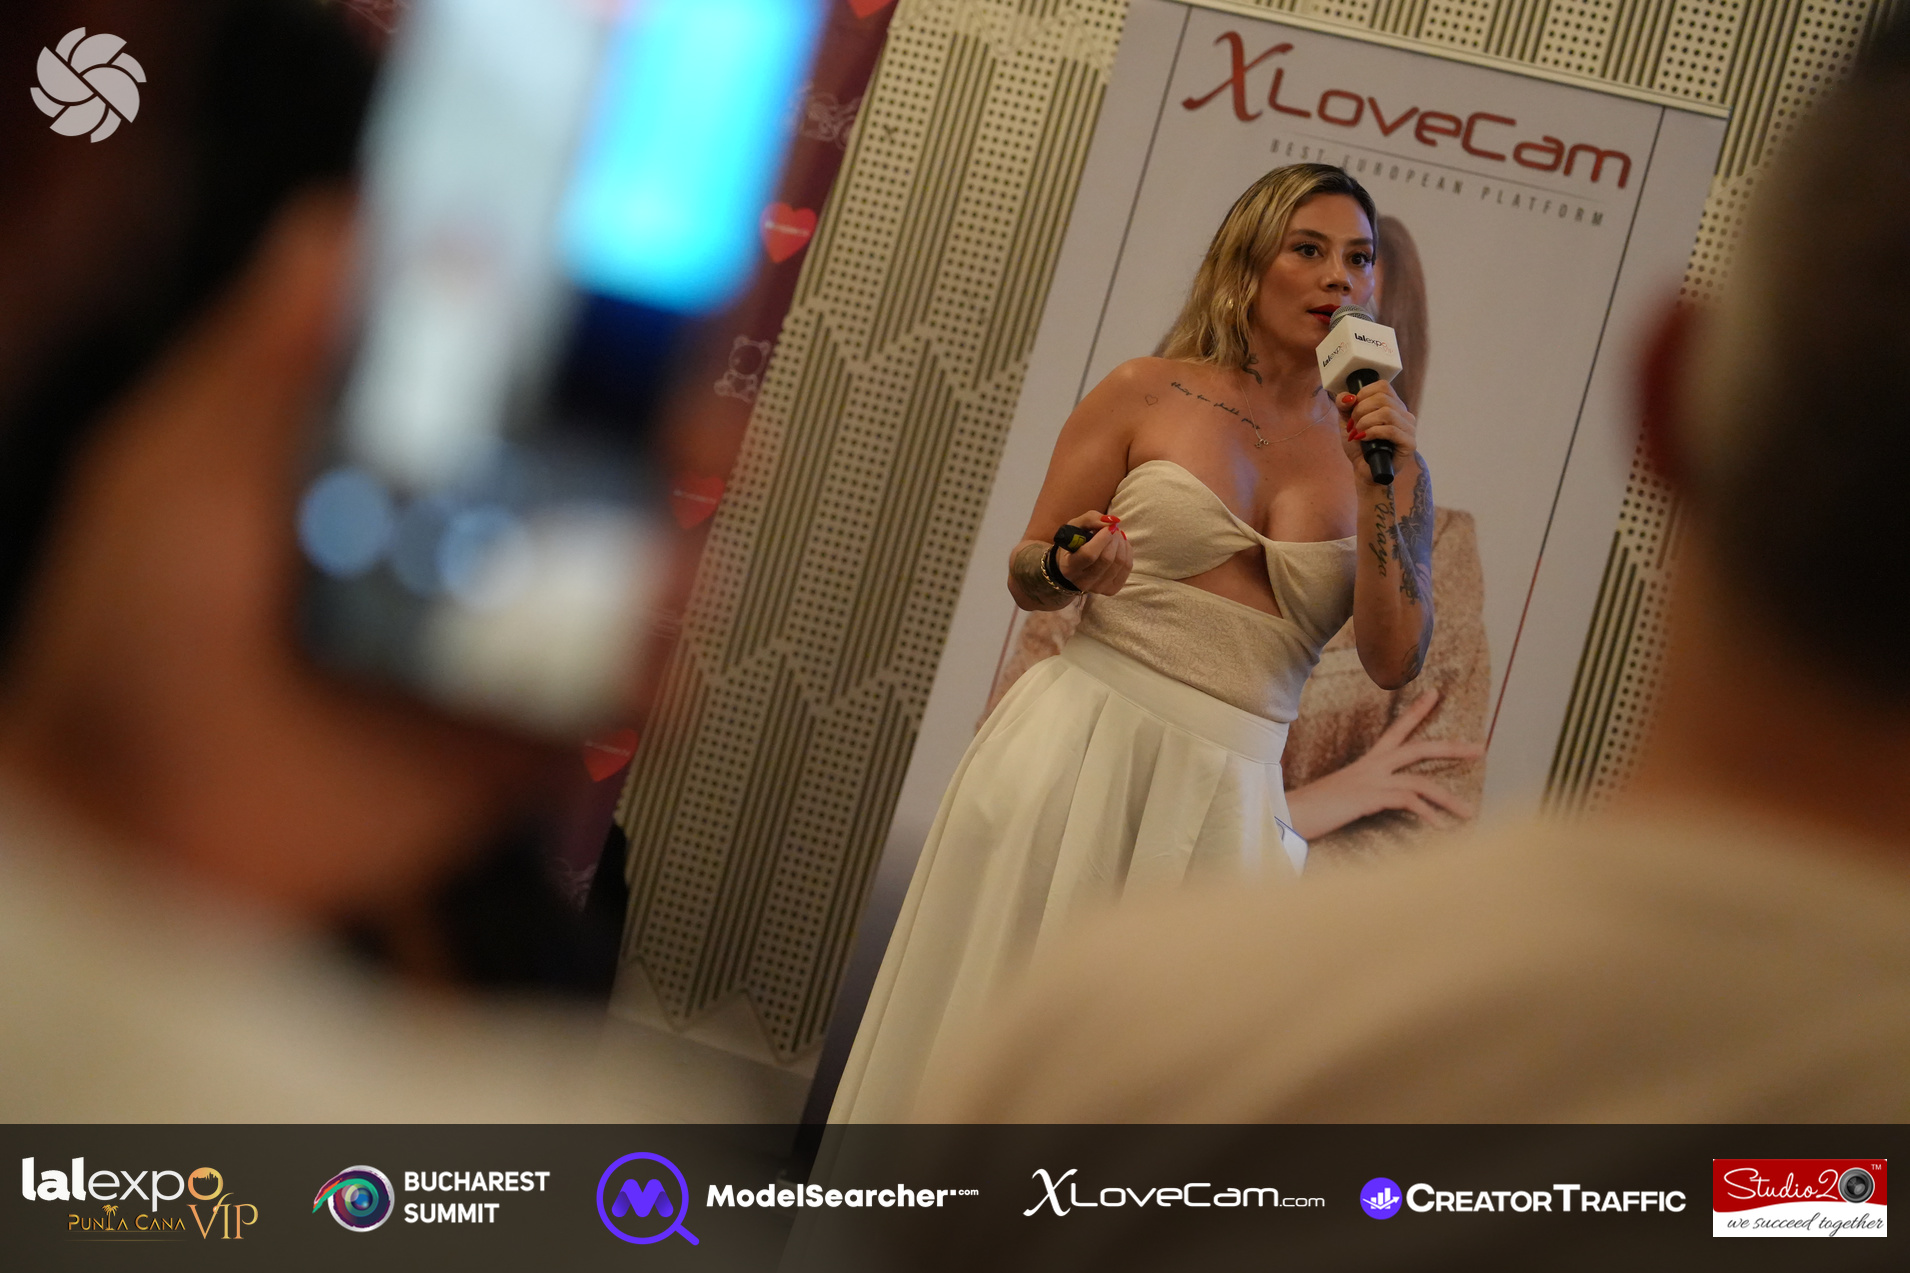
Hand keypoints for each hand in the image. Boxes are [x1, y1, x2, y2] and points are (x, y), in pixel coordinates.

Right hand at [1055, 511, 1130, 596]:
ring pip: (1119, 563)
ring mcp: (1098, 588)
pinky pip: (1127, 568)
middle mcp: (1083, 582)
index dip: (1102, 539)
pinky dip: (1127, 552)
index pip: (1089, 555)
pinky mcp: (1111, 590)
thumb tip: (1112, 522)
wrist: (1071, 567)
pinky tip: (1121, 545)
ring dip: (1122, 544)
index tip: (1108, 527)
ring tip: (1117, 535)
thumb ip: (1090, 519)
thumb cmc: (1073, 543)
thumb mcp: (1074, 526)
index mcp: (1070, 567)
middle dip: (1114, 539)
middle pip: (1107, 559)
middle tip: (1113, 529)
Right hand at [1283, 690, 1481, 839]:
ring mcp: (1371, 780)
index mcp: (1366, 763)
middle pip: (1419, 747)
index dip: (1417, 711)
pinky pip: (1408, 801)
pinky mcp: (1370, 797)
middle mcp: (1371, 766)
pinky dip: (1427, 814)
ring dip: (1448, 798)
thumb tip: (1374, 801)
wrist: (1289, 814)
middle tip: (1479, 748)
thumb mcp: (1342, 798)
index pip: (1396, 730)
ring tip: (1468, 812)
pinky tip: (1439, 827)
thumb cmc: (1312, 809)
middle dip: (1451, 748)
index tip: (1435, 694)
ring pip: (1420, 781)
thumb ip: (1361, 794)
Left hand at [1336, 380, 1417, 479]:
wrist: (1365, 470)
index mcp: (1392, 405)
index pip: (1382, 386)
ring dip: (1365, 422)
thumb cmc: (1359, 446)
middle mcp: (1403, 414)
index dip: (1363, 394)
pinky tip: (1364, 439)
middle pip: (1383, 398)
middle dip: (1360, 411)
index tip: (1352, 410)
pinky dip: (1373, 433)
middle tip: (1353, 426)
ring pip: (1387, 413)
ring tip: (1357, 434)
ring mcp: (1409, 428)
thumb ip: (1344, 406)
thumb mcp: (1347, 422)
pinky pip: (1391, 430)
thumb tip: (1347, 396)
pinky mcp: (1409, 444)